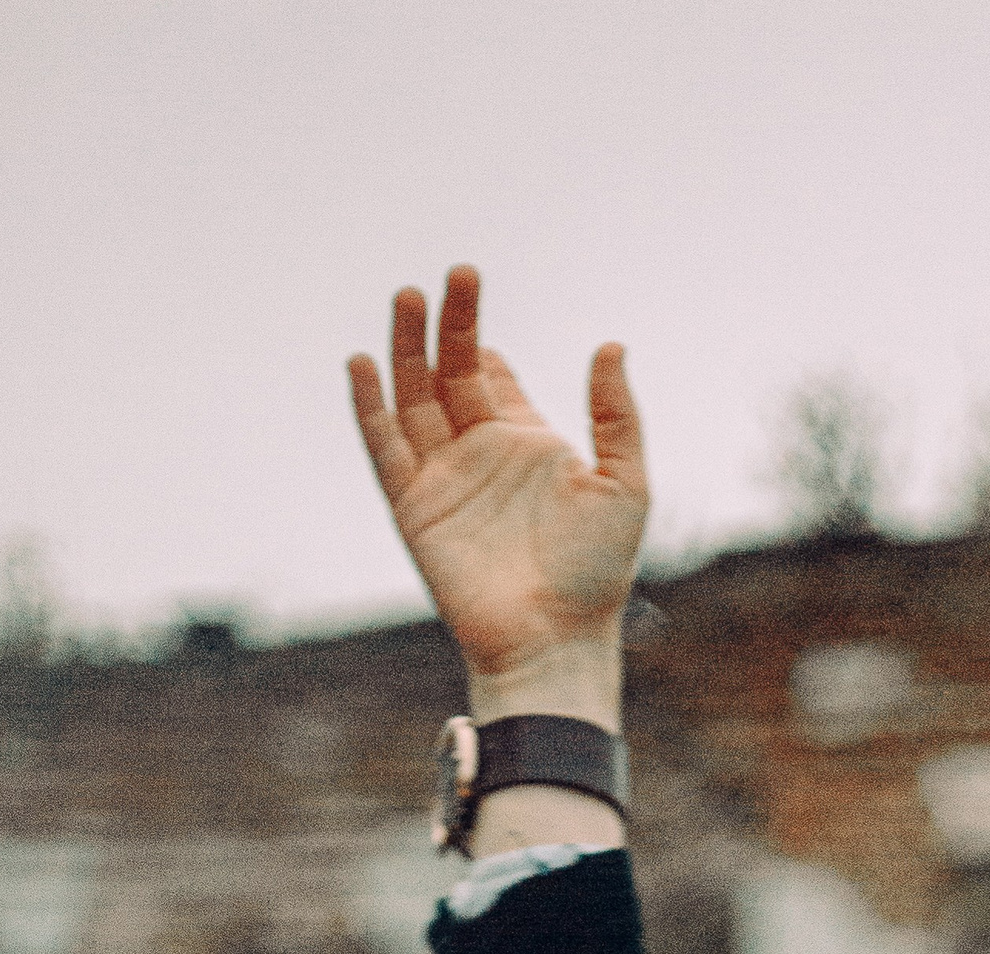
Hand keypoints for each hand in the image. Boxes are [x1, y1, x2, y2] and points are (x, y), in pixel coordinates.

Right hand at [348, 265, 646, 723]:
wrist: (555, 641)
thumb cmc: (597, 574)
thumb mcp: (624, 484)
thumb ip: (617, 416)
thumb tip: (610, 345)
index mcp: (527, 444)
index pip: (491, 374)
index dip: (478, 334)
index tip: (471, 289)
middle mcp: (480, 455)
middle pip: (449, 372)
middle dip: (447, 325)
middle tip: (453, 277)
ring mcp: (444, 479)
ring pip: (412, 398)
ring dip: (406, 349)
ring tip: (408, 297)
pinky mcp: (414, 509)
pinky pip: (384, 448)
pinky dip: (370, 407)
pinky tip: (366, 363)